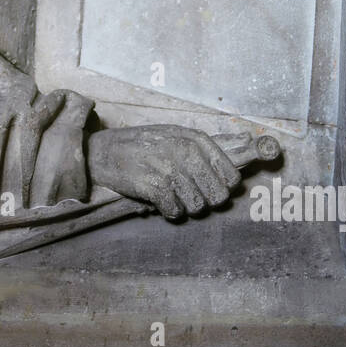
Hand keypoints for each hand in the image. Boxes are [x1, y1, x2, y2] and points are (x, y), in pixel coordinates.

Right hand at [87, 125, 242, 220]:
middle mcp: (186, 152)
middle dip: (206, 200)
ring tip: (172, 195)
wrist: (104, 151)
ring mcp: (170, 168)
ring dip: (185, 206)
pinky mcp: (154, 185)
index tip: (209, 188)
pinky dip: (169, 211)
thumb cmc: (143, 145)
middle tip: (188, 195)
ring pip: (197, 206)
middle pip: (217, 195)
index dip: (223, 188)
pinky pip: (176, 211)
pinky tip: (161, 201)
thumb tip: (241, 152)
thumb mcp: (176, 135)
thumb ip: (203, 148)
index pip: (230, 176)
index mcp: (195, 139)